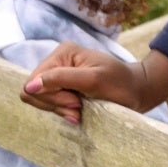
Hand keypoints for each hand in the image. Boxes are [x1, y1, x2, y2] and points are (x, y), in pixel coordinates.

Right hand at [22, 43, 167, 121]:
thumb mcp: (93, 80)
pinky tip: (78, 113)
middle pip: (34, 91)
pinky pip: (50, 104)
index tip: (75, 102)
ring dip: (60, 109)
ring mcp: (60, 74)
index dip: (49, 97)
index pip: (33, 81)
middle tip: (80, 108)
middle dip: (56, 104)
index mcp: (63, 53)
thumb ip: (61, 80)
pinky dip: (63, 111)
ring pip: (40, 100)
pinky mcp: (64, 87)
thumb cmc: (121, 84)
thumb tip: (29, 86)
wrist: (138, 91)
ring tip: (81, 111)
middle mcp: (58, 61)